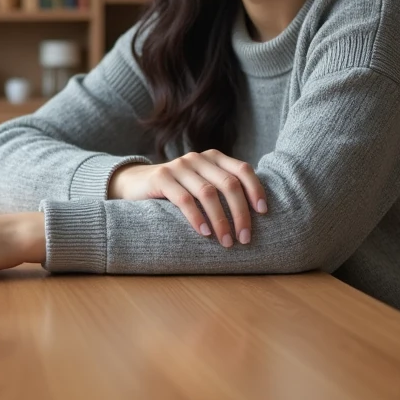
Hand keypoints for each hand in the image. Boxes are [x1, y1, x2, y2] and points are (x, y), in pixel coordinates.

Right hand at [108, 150, 266, 246]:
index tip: (263, 213)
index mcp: (213, 157)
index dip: (255, 190)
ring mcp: (179, 166)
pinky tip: (205, 233)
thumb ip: (222, 188)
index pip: (242, 170)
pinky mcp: (161, 177)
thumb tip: (256, 213)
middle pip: (228, 184)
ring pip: (208, 193)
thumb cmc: (177, 189)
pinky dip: (197, 218)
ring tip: (227, 242)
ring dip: (221, 220)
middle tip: (245, 238)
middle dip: (240, 213)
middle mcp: (198, 158)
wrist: (136, 183)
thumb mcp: (202, 184)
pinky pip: (184, 199)